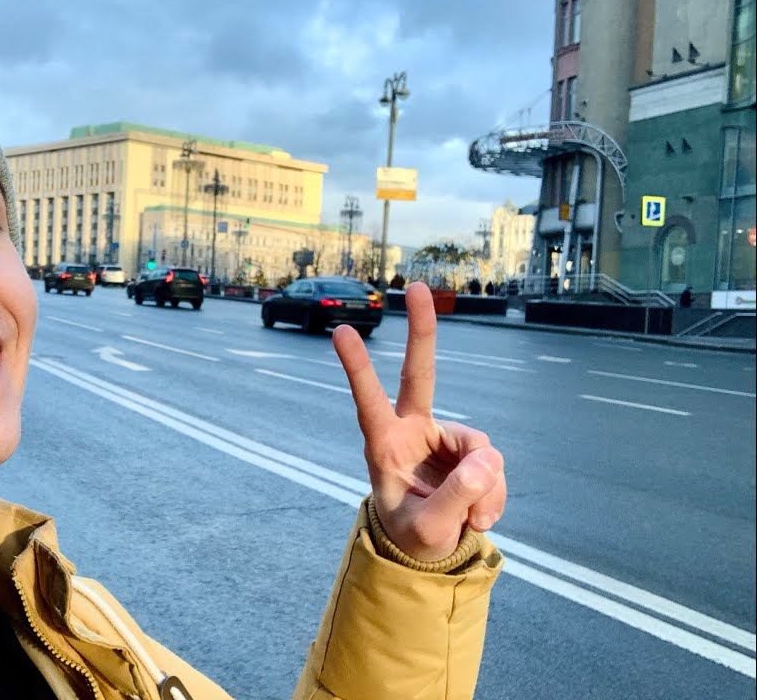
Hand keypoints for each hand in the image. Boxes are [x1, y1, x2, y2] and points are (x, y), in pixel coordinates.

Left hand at [332, 283, 505, 561]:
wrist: (430, 549)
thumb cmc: (412, 537)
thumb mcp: (430, 529)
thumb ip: (457, 497)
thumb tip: (488, 460)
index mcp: (384, 446)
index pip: (368, 402)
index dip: (358, 369)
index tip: (341, 332)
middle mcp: (412, 432)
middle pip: (419, 375)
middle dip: (421, 332)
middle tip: (416, 286)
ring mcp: (443, 438)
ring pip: (481, 450)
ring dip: (485, 489)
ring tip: (470, 520)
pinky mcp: (470, 451)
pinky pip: (494, 467)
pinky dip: (494, 495)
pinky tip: (480, 517)